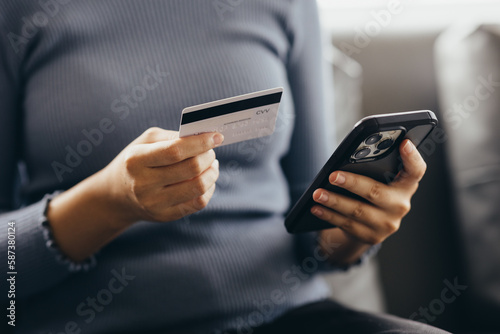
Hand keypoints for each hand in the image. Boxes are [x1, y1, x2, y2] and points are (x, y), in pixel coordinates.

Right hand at [101, 127, 222, 226]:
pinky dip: (209, 188)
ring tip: (211, 164)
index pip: (174, 151)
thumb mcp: (145, 142)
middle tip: (211, 150)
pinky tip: (205, 179)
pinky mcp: (166, 216)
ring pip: (198, 187)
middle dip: (208, 156)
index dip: (199, 143)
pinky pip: (198, 203)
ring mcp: (155, 203)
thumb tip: (202, 136)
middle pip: (190, 169)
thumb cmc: (136, 161)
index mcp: (136, 160)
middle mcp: (144, 184)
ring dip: (212, 172)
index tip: (216, 136)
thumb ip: (172, 136)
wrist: (117, 195)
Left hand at [312, 139, 425, 246]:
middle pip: (376, 192)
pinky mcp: (372, 236)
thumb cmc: (371, 190)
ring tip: (317, 193)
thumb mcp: (377, 178)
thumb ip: (371, 167)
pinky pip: (347, 224)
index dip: (412, 157)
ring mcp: (388, 224)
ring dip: (334, 201)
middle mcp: (400, 204)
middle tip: (332, 176)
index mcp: (406, 184)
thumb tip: (344, 162)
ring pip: (357, 211)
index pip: (416, 170)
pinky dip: (329, 215)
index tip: (403, 143)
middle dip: (352, 183)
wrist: (369, 225)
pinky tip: (316, 207)